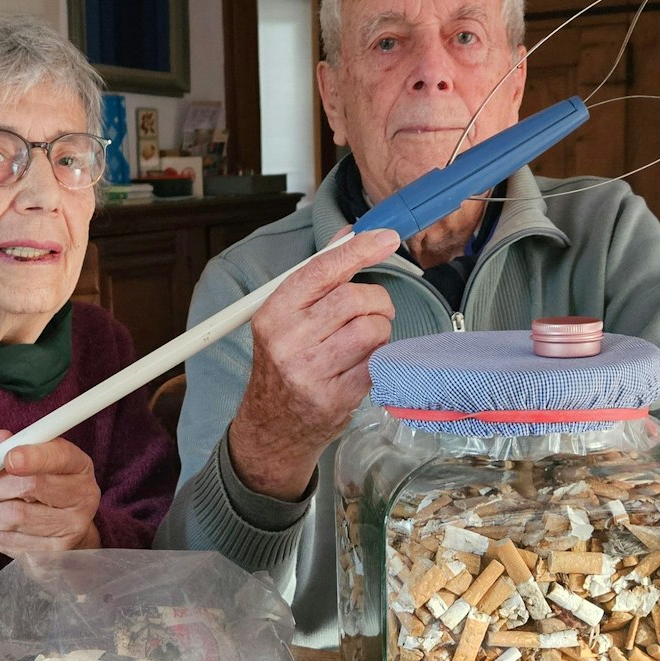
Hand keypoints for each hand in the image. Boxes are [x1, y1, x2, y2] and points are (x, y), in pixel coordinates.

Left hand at [0, 431, 101, 556]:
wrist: (71, 527)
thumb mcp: (42, 460)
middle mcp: (81, 497)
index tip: (8, 459)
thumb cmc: (50, 486)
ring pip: (14, 518)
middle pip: (29, 488)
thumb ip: (19, 447)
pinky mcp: (53, 554)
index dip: (32, 457)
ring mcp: (70, 529)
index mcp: (79, 466)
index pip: (57, 456)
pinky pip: (11, 543)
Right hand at [228, 229, 400, 500]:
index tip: (386, 238)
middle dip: (376, 301)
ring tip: (365, 341)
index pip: (322, 270)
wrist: (273, 426)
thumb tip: (350, 234)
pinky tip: (363, 364)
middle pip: (355, 299)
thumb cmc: (285, 365)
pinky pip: (378, 362)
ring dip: (380, 332)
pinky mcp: (335, 398)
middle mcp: (288, 341)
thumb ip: (319, 276)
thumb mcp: (287, 318)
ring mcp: (311, 372)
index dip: (359, 250)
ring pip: (372, 330)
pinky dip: (379, 358)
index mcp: (273, 314)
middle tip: (374, 311)